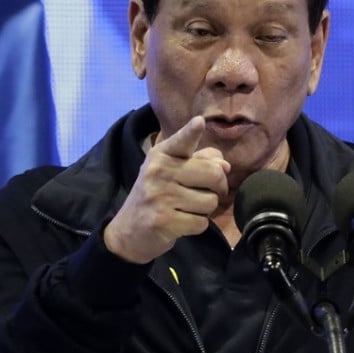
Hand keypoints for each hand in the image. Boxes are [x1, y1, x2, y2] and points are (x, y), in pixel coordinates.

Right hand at [103, 116, 230, 262]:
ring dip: (205, 210)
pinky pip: (201, 222)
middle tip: (209, 193)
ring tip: (187, 209)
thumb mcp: (171, 172)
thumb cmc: (157, 195)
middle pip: (213, 174)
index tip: (200, 122)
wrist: (128, 230)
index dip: (192, 132)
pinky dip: (197, 226)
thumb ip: (200, 162)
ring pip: (210, 201)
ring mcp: (160, 196)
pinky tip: (182, 222)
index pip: (181, 141)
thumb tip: (225, 165)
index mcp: (161, 155)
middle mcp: (159, 171)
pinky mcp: (164, 221)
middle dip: (219, 188)